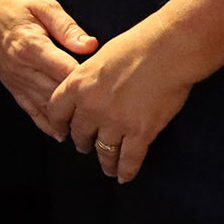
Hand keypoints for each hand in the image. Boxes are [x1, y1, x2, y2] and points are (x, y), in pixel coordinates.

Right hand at [0, 0, 97, 135]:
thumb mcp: (45, 5)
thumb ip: (68, 28)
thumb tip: (91, 46)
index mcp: (31, 46)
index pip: (66, 73)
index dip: (87, 84)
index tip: (109, 92)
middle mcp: (20, 66)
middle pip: (56, 94)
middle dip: (80, 107)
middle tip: (107, 119)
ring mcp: (13, 77)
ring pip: (43, 105)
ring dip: (64, 120)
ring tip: (89, 134)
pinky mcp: (9, 82)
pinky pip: (27, 107)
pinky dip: (43, 122)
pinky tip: (58, 133)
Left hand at [44, 22, 194, 183]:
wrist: (165, 51)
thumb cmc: (135, 47)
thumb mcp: (98, 58)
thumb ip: (89, 78)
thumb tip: (88, 89)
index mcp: (78, 84)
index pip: (57, 112)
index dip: (58, 124)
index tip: (61, 132)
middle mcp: (91, 107)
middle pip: (80, 134)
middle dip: (82, 143)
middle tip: (85, 147)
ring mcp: (115, 122)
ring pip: (104, 151)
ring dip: (105, 162)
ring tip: (106, 167)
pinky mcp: (140, 133)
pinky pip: (129, 160)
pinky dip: (126, 171)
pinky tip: (124, 177)